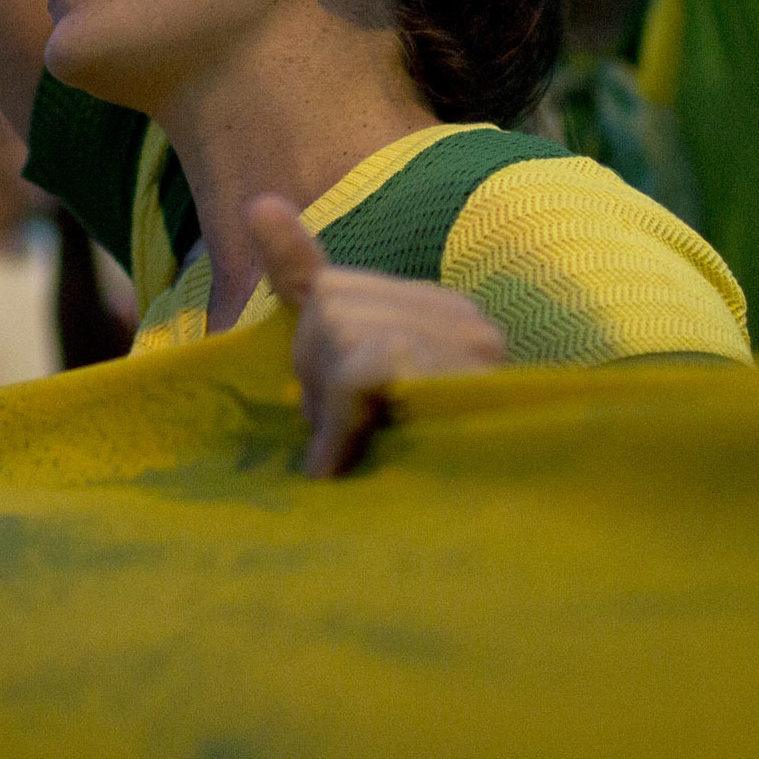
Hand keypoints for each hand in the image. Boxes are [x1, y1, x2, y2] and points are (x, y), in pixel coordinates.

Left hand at [248, 195, 507, 476]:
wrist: (499, 547)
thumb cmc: (425, 494)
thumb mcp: (356, 427)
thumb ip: (319, 357)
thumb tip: (261, 211)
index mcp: (438, 320)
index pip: (338, 282)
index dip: (289, 256)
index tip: (259, 211)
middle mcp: (460, 318)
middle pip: (328, 302)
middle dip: (314, 376)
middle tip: (344, 446)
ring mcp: (468, 342)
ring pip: (338, 326)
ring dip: (329, 402)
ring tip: (362, 457)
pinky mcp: (460, 374)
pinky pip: (365, 363)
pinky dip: (340, 414)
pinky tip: (339, 464)